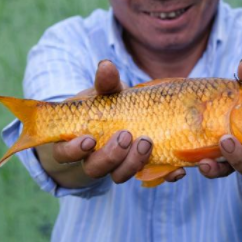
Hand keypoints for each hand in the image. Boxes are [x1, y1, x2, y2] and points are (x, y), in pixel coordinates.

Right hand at [36, 60, 184, 186]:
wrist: (125, 120)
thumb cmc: (108, 105)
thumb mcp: (106, 93)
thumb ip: (106, 83)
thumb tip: (106, 65)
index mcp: (77, 142)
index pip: (65, 153)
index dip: (73, 150)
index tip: (88, 140)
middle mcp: (93, 160)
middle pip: (95, 168)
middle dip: (111, 156)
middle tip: (126, 136)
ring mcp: (117, 167)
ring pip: (119, 176)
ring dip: (133, 163)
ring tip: (146, 142)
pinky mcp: (141, 170)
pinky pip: (150, 176)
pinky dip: (165, 174)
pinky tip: (177, 170)